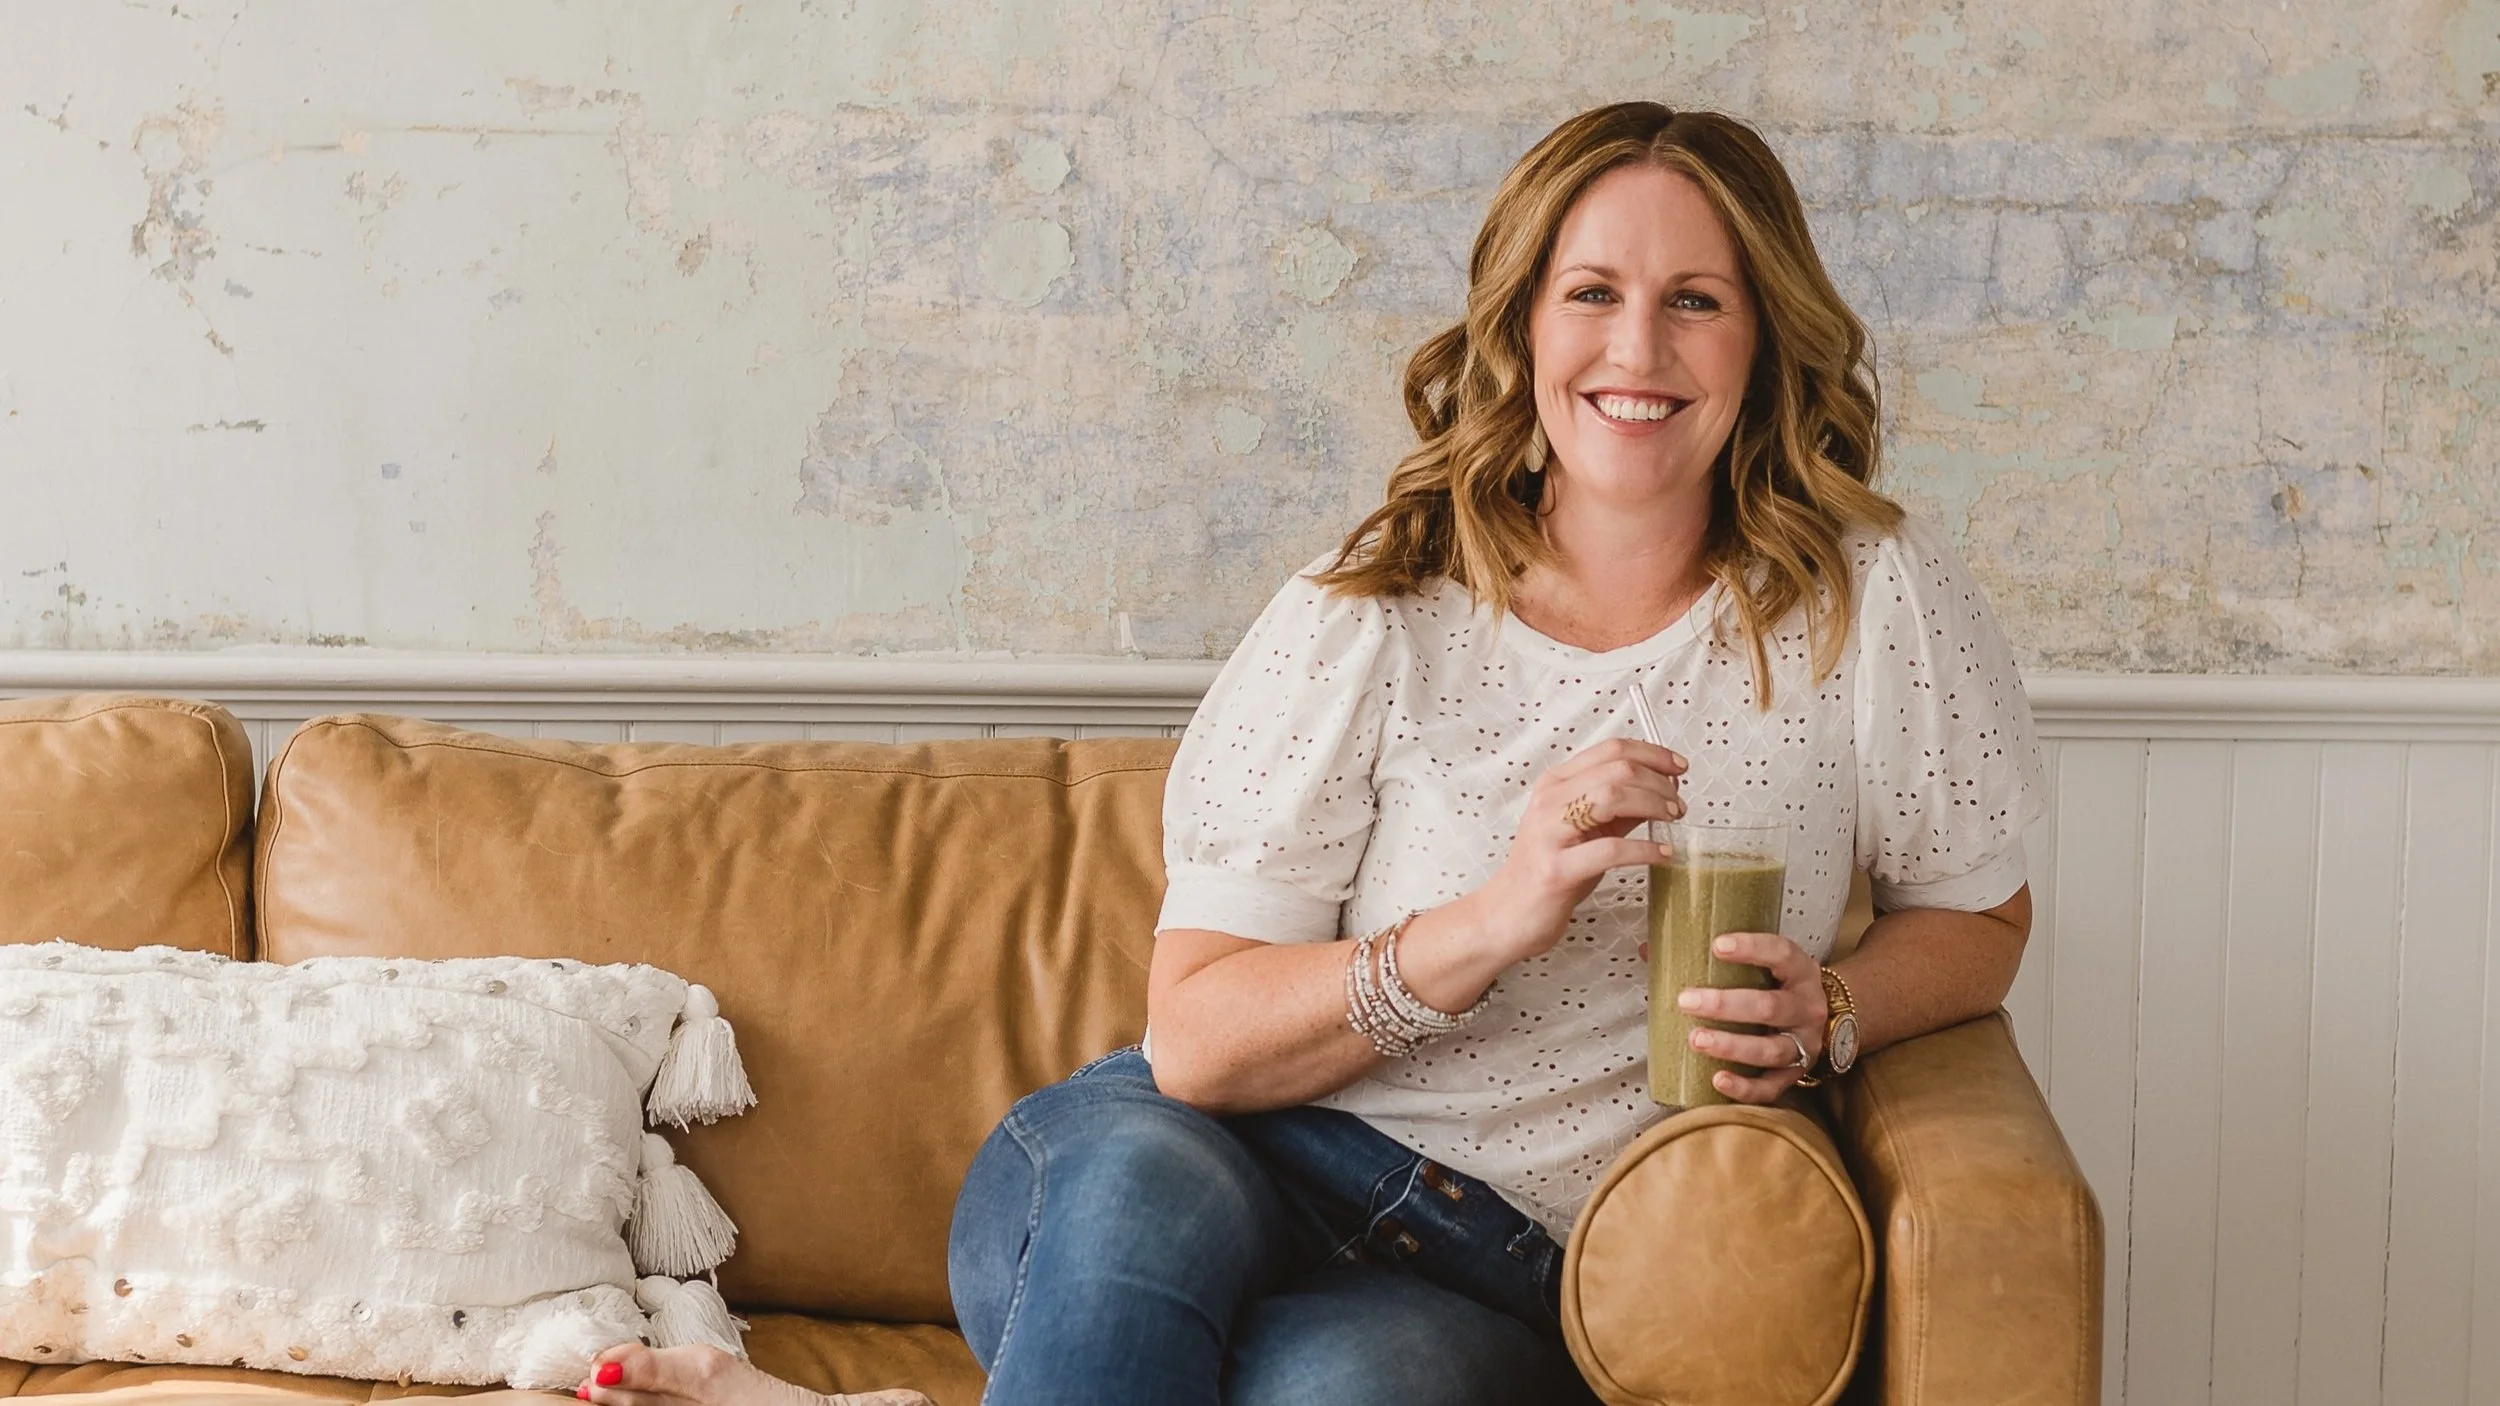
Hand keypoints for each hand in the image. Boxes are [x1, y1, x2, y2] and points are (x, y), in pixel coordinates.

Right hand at [1472, 738, 1683, 963]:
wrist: (1507, 914)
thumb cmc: (1548, 872)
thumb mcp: (1584, 830)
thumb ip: (1619, 809)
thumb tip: (1662, 789)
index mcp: (1555, 785)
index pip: (1610, 750)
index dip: (1652, 754)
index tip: (1678, 766)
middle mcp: (1549, 802)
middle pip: (1617, 770)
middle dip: (1659, 782)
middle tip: (1677, 802)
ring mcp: (1550, 834)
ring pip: (1612, 797)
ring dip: (1653, 805)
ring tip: (1672, 819)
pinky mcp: (1557, 869)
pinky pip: (1611, 850)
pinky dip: (1645, 849)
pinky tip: (1662, 854)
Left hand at [1676, 930, 1828, 1104]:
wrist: (1825, 1020)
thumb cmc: (1777, 985)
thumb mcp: (1762, 964)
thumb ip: (1714, 956)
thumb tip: (1649, 950)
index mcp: (1799, 971)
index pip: (1781, 953)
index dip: (1752, 948)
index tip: (1717, 946)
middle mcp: (1806, 1007)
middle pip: (1770, 1006)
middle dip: (1726, 1005)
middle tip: (1686, 1001)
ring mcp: (1804, 1044)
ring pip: (1771, 1049)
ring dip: (1731, 1046)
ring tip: (1696, 1040)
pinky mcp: (1794, 1075)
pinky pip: (1770, 1087)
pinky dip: (1744, 1087)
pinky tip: (1718, 1080)